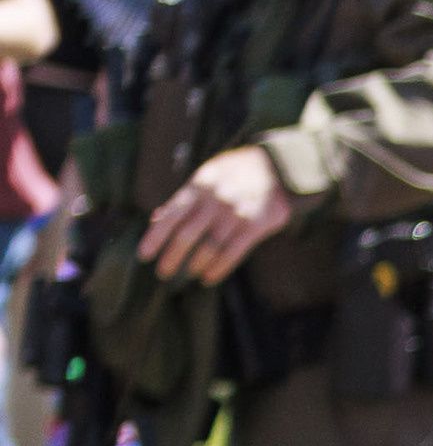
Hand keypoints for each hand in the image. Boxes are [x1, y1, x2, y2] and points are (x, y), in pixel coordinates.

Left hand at [139, 145, 291, 282]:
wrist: (275, 167)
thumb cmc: (233, 174)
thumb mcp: (204, 178)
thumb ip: (182, 200)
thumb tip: (156, 219)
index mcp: (197, 188)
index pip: (170, 217)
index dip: (155, 237)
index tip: (144, 255)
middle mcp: (214, 200)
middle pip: (187, 234)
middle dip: (172, 256)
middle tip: (163, 272)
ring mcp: (236, 213)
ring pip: (210, 246)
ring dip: (196, 264)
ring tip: (189, 274)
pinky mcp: (256, 224)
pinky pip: (234, 251)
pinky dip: (219, 268)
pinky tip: (209, 278)